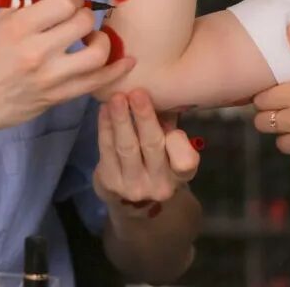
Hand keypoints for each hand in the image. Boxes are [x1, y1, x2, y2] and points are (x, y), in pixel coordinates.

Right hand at [0, 0, 134, 135]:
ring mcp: (50, 77)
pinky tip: (126, 61)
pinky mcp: (58, 97)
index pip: (64, 2)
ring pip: (96, 53)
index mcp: (18, 26)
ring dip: (102, 41)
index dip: (73, 0)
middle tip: (78, 23)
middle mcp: (36, 50)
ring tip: (93, 40)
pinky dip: (116, 71)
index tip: (68, 6)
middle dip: (86, 18)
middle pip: (83, 23)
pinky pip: (96, 83)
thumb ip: (27, 1)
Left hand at [93, 90, 199, 219]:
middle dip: (144, 118)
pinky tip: (104, 109)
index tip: (169, 116)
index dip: (179, 143)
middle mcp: (160, 184)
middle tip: (137, 93)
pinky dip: (105, 127)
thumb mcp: (168, 148)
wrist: (130, 201)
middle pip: (152, 147)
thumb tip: (161, 89)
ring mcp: (133, 186)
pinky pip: (107, 149)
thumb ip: (167, 124)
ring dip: (120, 119)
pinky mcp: (110, 183)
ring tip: (117, 97)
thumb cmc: (154, 161)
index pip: (186, 162)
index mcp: (181, 175)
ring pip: (126, 147)